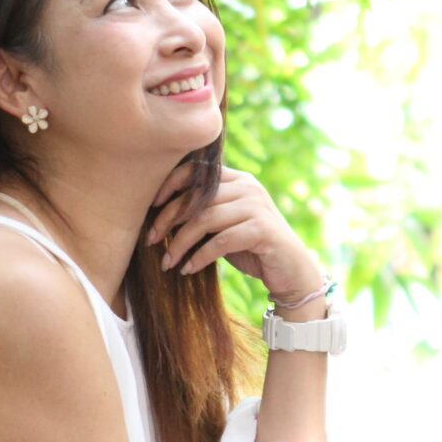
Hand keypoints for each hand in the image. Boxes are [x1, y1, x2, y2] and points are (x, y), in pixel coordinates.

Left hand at [145, 163, 321, 298]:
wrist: (291, 271)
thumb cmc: (251, 248)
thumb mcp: (224, 226)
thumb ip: (202, 213)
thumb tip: (159, 216)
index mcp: (238, 179)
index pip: (197, 171)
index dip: (170, 184)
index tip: (151, 207)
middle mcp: (248, 187)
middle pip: (196, 197)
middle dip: (168, 219)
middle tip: (151, 241)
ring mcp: (257, 206)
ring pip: (205, 219)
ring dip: (181, 243)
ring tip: (168, 262)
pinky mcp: (263, 229)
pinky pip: (221, 241)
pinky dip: (200, 257)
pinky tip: (188, 269)